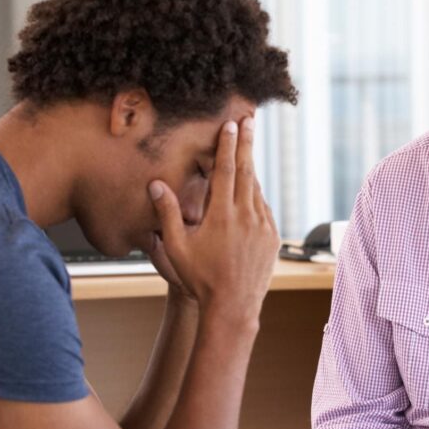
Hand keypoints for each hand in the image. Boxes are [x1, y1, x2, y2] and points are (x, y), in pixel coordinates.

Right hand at [148, 117, 278, 323]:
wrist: (233, 308)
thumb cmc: (200, 279)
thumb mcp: (177, 247)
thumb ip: (167, 214)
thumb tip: (156, 184)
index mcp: (222, 215)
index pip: (225, 170)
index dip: (228, 145)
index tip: (232, 125)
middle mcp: (246, 216)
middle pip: (246, 171)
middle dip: (247, 144)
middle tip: (249, 121)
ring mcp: (263, 227)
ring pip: (256, 190)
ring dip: (250, 170)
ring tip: (246, 153)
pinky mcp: (272, 238)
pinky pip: (264, 210)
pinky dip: (256, 197)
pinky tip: (250, 193)